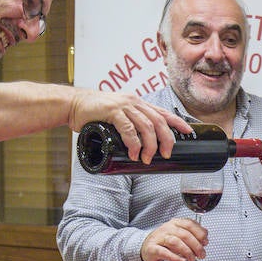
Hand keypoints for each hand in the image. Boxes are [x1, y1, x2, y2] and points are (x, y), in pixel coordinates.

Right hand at [68, 90, 191, 164]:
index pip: (163, 112)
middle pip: (159, 121)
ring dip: (150, 145)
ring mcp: (123, 105)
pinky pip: (129, 128)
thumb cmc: (94, 114)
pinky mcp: (112, 111)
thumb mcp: (117, 116)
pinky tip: (133, 153)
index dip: (177, 122)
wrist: (72, 105)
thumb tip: (140, 146)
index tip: (189, 132)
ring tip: (147, 158)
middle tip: (166, 154)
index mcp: (138, 103)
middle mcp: (134, 102)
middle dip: (166, 140)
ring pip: (147, 125)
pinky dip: (134, 143)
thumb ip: (129, 125)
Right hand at [140, 217, 207, 260]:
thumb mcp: (179, 235)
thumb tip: (204, 242)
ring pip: (175, 242)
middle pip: (185, 234)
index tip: (205, 242)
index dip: (200, 233)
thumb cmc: (165, 241)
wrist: (146, 247)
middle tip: (201, 254)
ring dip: (187, 251)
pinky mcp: (152, 249)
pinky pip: (164, 252)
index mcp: (176, 223)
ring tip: (192, 259)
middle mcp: (167, 228)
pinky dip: (175, 258)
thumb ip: (192, 237)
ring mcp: (159, 238)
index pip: (190, 224)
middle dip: (196, 246)